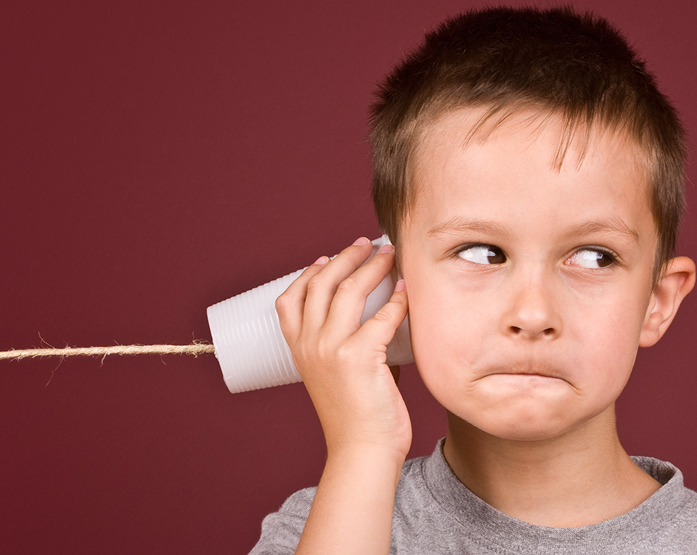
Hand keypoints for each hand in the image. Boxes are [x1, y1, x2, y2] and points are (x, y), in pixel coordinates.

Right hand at [276, 237, 410, 460]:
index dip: (307, 273)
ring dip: (371, 266)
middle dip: (344, 257)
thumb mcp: (337, 375)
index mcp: (298, 350)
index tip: (326, 257)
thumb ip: (349, 344)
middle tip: (365, 244)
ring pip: (349, 290)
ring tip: (388, 254)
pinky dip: (398, 298)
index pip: (288, 299)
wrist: (362, 452)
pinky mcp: (359, 356)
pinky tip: (407, 289)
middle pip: (320, 283)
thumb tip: (381, 312)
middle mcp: (309, 345)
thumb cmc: (357, 417)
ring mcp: (331, 349)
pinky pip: (383, 315)